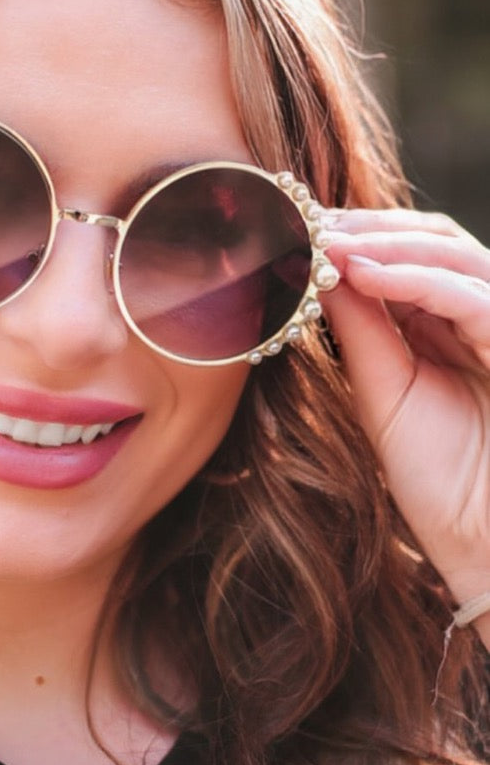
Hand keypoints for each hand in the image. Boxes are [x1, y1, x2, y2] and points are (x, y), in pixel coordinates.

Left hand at [321, 209, 489, 639]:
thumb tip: (320, 269)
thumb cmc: (437, 478)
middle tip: (304, 221)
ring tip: (324, 241)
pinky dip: (416, 278)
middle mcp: (479, 315)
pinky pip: (471, 297)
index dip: (352, 238)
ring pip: (454, 254)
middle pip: (432, 240)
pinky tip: (361, 271)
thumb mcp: (382, 392)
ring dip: (385, 241)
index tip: (293, 228)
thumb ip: (361, 329)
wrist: (484, 544)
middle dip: (366, 227)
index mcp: (446, 324)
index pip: (405, 257)